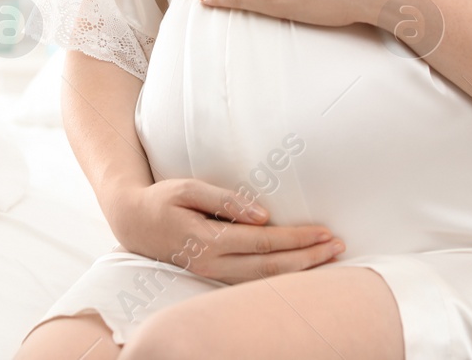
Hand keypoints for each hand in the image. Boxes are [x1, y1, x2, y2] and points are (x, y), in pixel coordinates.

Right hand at [110, 178, 345, 283]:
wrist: (133, 224)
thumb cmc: (162, 200)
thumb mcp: (188, 188)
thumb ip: (226, 200)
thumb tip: (263, 214)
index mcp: (207, 240)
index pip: (264, 243)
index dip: (297, 239)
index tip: (325, 232)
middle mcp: (212, 264)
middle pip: (271, 268)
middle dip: (308, 258)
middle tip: (338, 246)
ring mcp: (212, 275)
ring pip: (264, 281)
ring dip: (299, 270)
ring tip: (329, 257)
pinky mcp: (213, 277)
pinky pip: (253, 282)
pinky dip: (280, 278)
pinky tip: (300, 269)